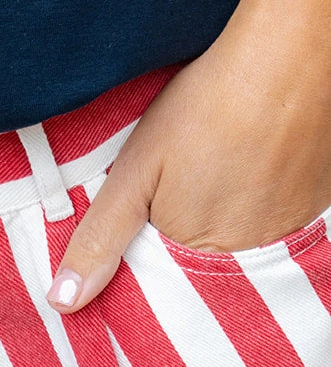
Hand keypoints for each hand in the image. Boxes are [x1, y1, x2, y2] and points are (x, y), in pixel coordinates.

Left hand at [47, 0, 330, 313]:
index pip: (158, 281)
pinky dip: (253, 202)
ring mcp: (286, 238)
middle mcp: (248, 263)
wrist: (288, 64)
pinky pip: (271, 224)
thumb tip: (62, 302)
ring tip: (207, 165)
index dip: (138, 251)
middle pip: (198, 264)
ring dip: (218, 217)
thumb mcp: (135, 169)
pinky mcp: (311, 213)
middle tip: (175, 178)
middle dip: (177, 235)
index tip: (131, 217)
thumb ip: (101, 235)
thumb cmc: (205, 110)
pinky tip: (241, 161)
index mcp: (197, 259)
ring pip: (235, 243)